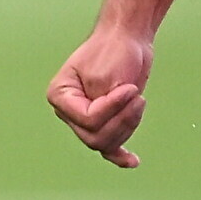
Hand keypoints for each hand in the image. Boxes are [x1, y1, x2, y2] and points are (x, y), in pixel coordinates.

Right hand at [48, 27, 154, 167]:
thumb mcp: (105, 77)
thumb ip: (104, 106)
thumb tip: (111, 132)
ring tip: (140, 102)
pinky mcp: (104, 121)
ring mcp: (85, 118)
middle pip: (95, 136)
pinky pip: (109, 146)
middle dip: (122, 120)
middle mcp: (69, 111)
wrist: (126, 38)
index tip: (129, 88)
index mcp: (60, 96)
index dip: (111, 108)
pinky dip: (120, 155)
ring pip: (106, 142)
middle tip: (138, 97)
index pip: (87, 119)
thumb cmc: (112, 50)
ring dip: (128, 126)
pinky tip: (133, 161)